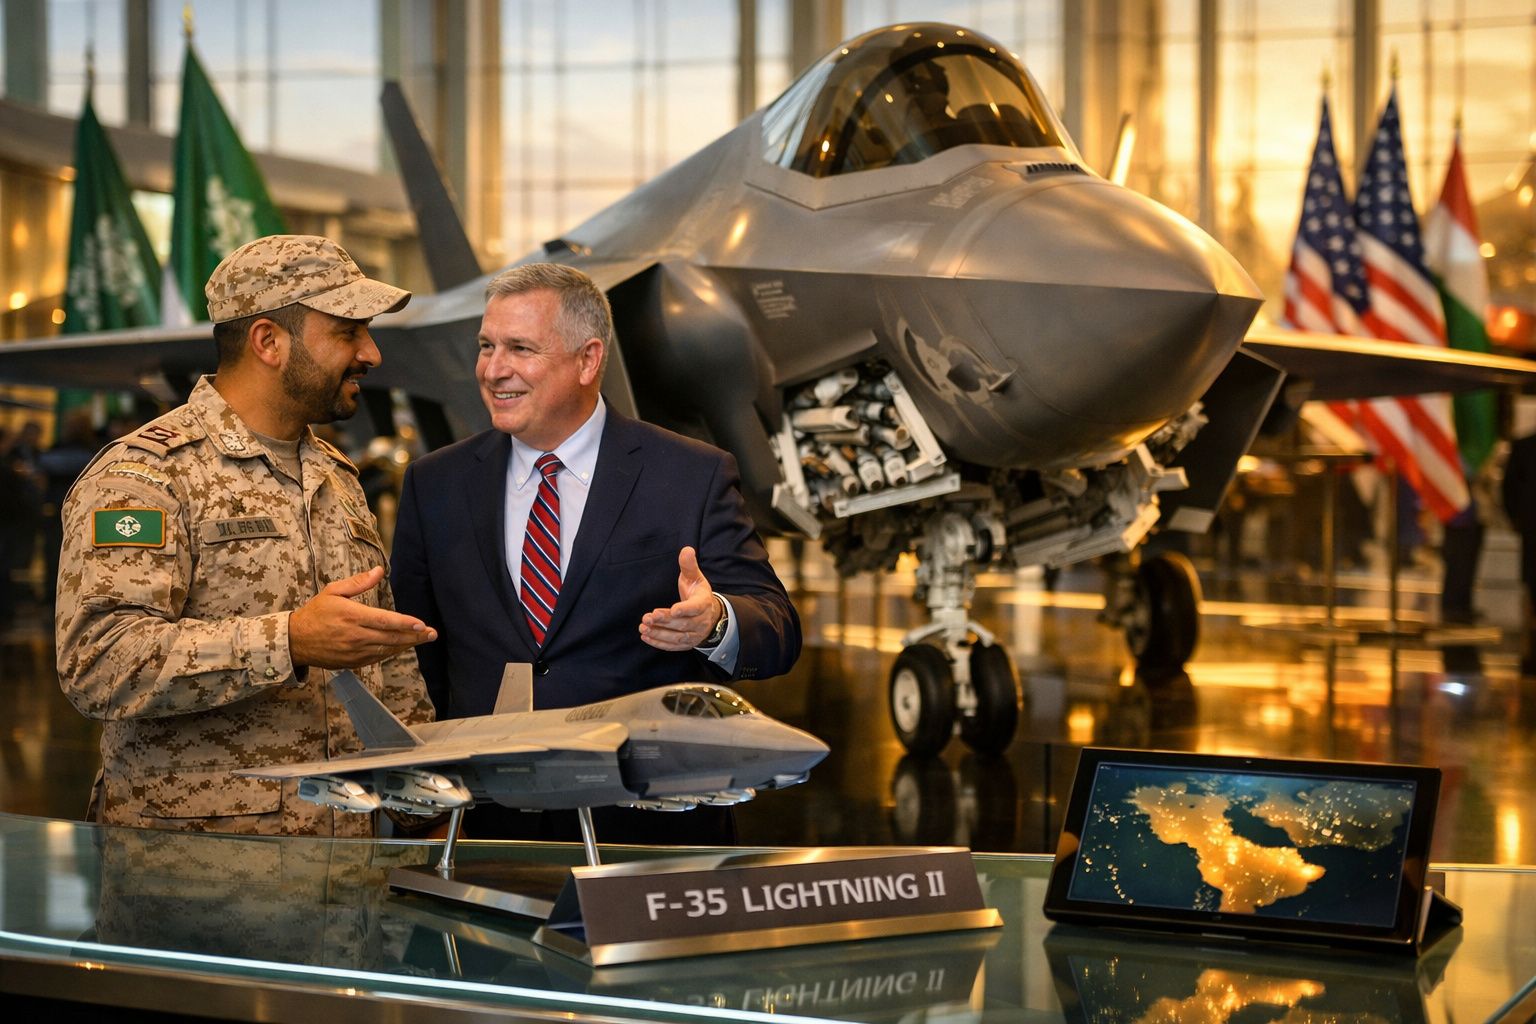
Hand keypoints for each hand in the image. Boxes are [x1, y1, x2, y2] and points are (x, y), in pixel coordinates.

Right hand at [288, 566, 437, 669]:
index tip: (422, 624)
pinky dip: (392, 652)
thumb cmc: (316, 612)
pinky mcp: (353, 662)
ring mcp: (354, 651)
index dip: (405, 623)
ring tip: (424, 639)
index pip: (384, 621)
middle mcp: (355, 636)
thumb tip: (379, 571)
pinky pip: (377, 657)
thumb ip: (359, 582)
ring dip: (407, 645)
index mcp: (351, 616)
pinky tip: (403, 646)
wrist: (295, 640)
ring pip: (387, 649)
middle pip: (390, 637)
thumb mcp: (334, 591)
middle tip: (433, 634)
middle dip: (414, 636)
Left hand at [639, 546, 722, 650]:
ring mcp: (694, 634)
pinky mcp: (687, 644)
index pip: (695, 608)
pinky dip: (659, 643)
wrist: (710, 615)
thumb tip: (686, 549)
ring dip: (659, 633)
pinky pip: (673, 646)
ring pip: (677, 637)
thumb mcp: (695, 578)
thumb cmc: (698, 594)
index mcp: (703, 603)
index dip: (685, 609)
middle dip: (665, 621)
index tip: (673, 609)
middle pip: (682, 624)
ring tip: (643, 627)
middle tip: (648, 617)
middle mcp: (700, 621)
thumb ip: (689, 565)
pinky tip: (646, 636)